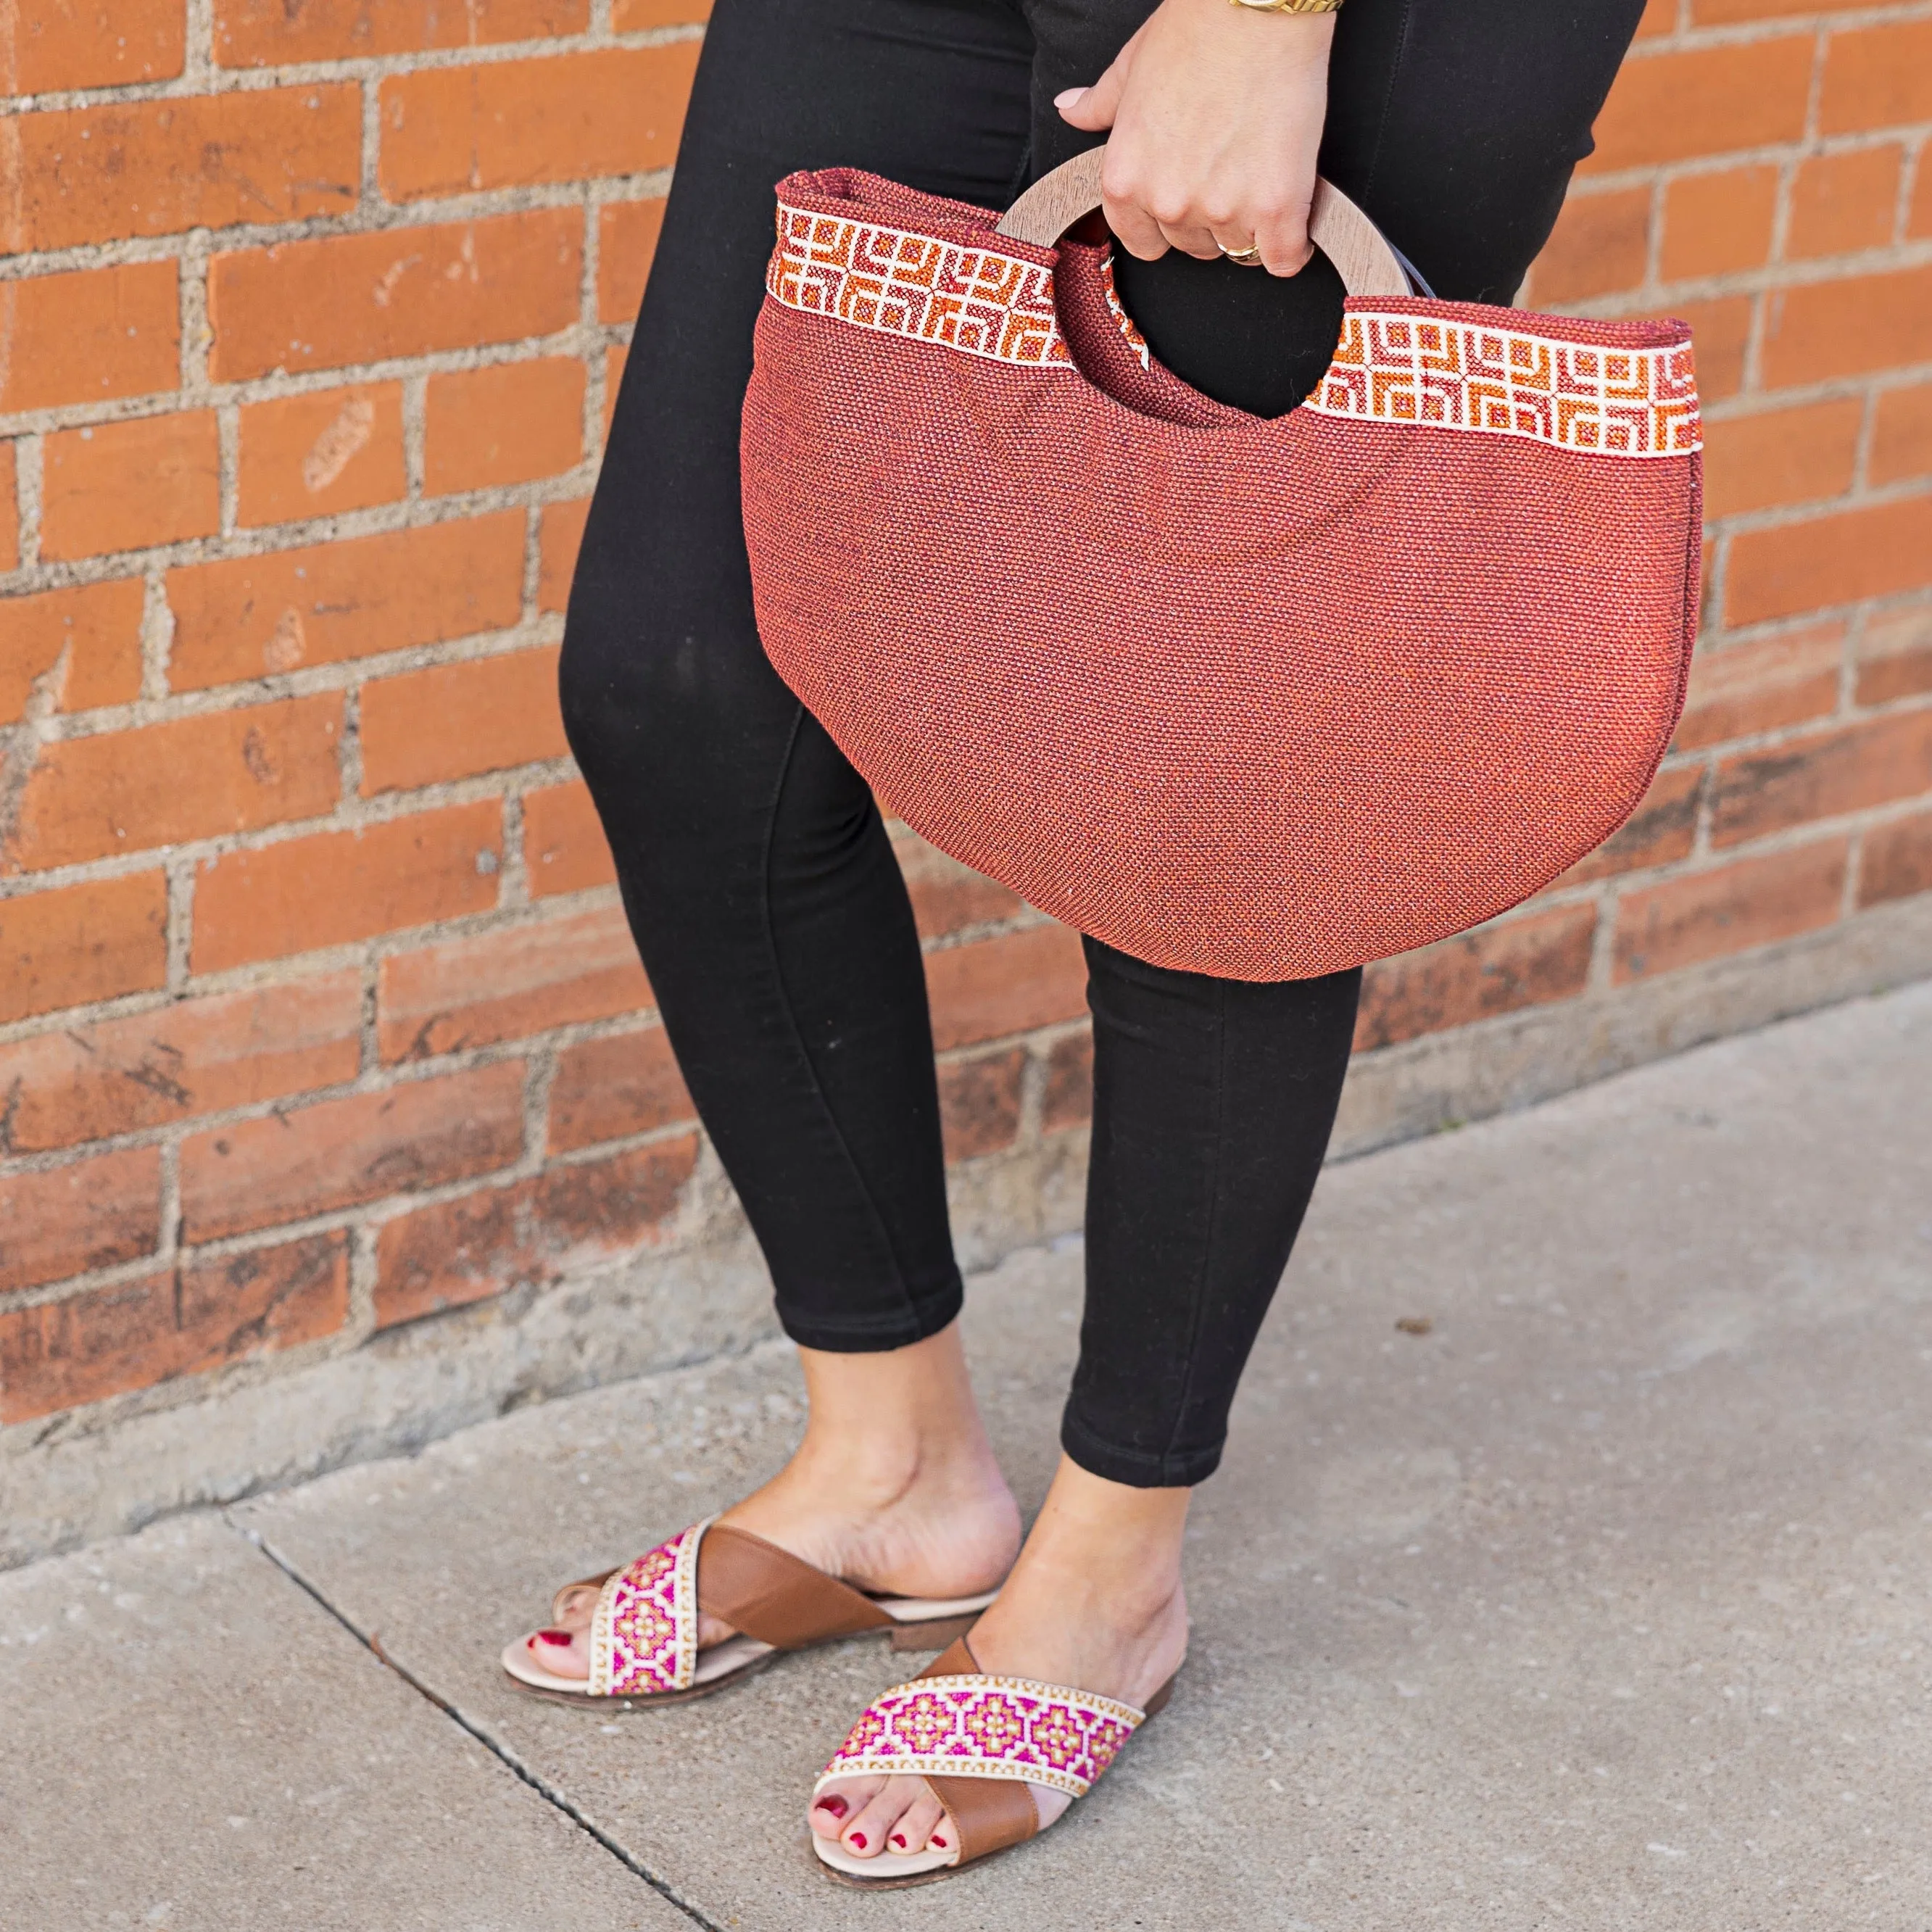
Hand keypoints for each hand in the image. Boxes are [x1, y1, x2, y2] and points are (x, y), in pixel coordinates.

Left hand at [1056, 0, 1333, 276]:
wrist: (1255, 5)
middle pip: (1194, 248)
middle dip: (1211, 221)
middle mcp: (1168, 204)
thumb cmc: (1195, 28)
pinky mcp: (1276, 207)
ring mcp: (1222, 210)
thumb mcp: (1130, 68)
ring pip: (1240, 250)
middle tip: (1230, 174)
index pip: (1143, 243)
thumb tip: (1071, 108)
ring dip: (1253, 226)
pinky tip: (1294, 226)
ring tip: (1262, 176)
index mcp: (1125, 180)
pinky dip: (1293, 248)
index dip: (1168, 226)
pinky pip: (1284, 259)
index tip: (1188, 207)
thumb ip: (1100, 105)